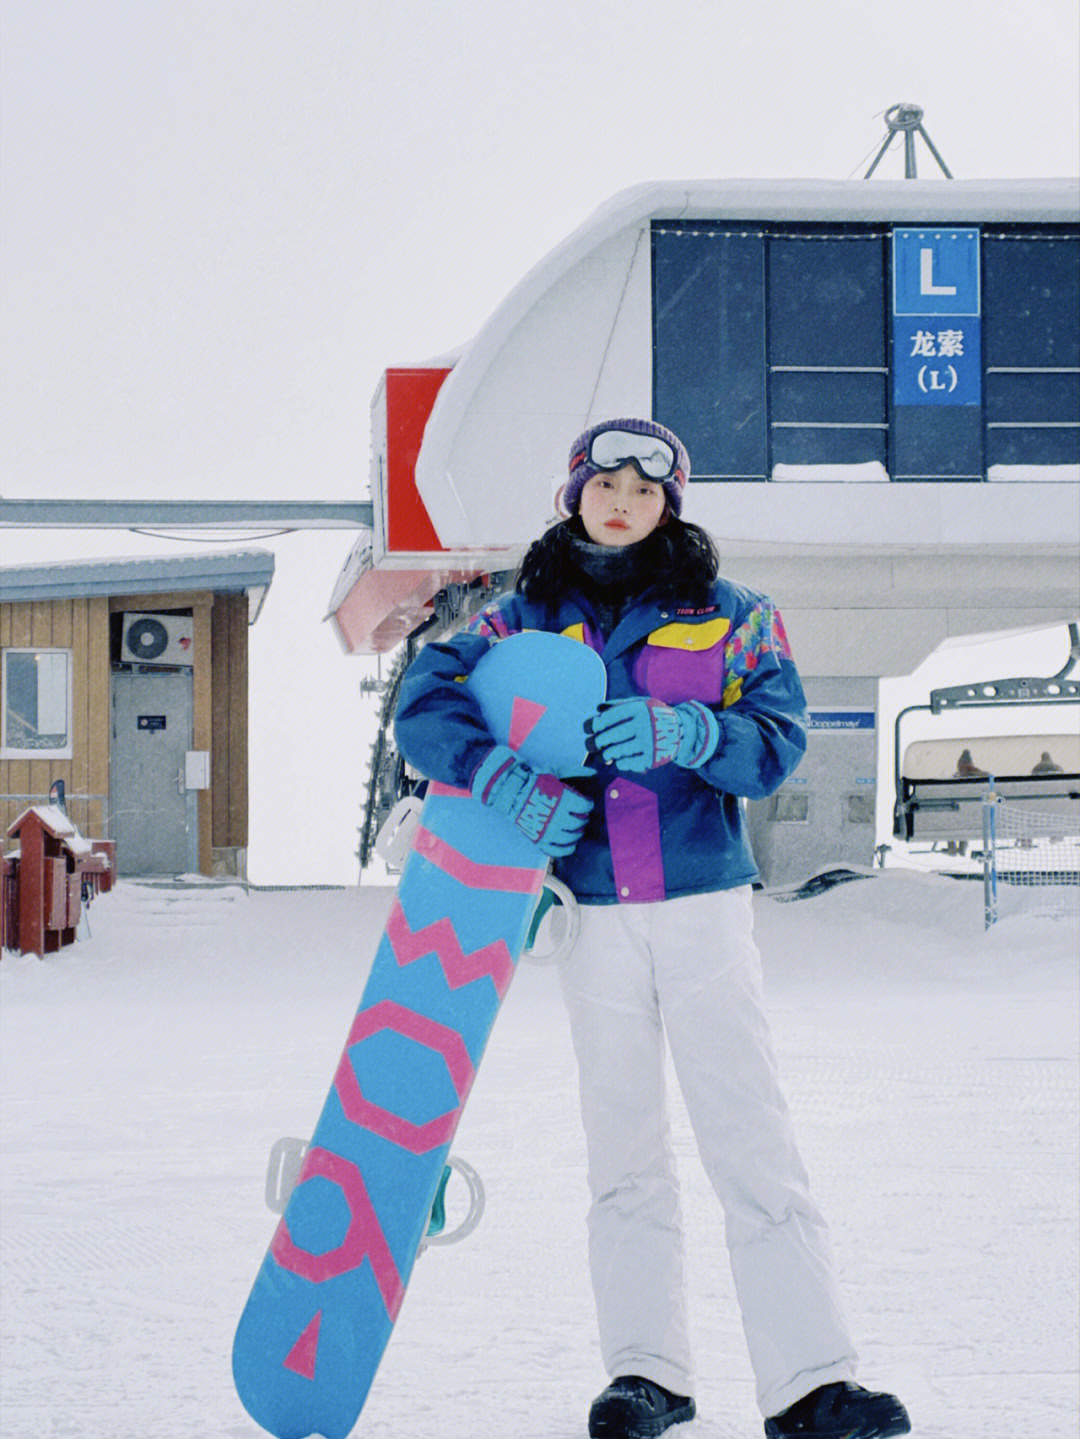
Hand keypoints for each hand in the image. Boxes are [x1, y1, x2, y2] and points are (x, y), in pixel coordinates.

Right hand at [471, 745, 593, 856]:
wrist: (510, 792)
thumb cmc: (533, 780)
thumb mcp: (555, 772)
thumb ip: (576, 771)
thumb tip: (594, 771)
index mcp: (564, 800)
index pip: (585, 807)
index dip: (588, 804)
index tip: (585, 802)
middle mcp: (558, 818)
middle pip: (580, 823)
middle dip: (583, 819)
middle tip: (581, 815)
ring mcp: (548, 831)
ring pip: (571, 838)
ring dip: (577, 833)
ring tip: (576, 828)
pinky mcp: (539, 840)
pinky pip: (558, 851)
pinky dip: (567, 850)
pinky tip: (571, 845)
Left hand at [586, 697, 719, 771]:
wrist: (680, 730)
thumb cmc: (652, 715)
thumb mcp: (641, 704)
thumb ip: (620, 704)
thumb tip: (598, 708)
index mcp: (638, 709)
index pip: (609, 717)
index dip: (594, 724)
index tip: (589, 728)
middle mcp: (644, 725)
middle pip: (611, 735)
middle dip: (598, 741)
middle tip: (592, 744)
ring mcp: (648, 742)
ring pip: (617, 751)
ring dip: (605, 755)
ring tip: (602, 755)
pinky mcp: (652, 758)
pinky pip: (628, 763)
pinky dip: (619, 763)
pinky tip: (617, 761)